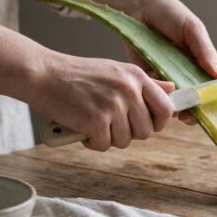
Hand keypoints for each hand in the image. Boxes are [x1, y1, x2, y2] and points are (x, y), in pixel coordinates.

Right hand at [32, 54, 174, 150]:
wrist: (43, 74)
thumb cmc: (78, 75)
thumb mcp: (116, 71)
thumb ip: (145, 84)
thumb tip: (173, 91)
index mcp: (136, 76)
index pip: (166, 109)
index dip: (158, 123)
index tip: (143, 124)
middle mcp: (128, 89)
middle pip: (147, 131)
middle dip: (129, 133)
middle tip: (109, 123)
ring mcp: (113, 105)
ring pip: (125, 141)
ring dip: (108, 138)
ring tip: (93, 122)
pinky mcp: (96, 120)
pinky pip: (104, 145)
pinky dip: (92, 142)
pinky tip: (81, 127)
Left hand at [62, 0, 216, 124]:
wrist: (138, 7)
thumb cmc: (170, 14)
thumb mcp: (192, 28)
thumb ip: (205, 51)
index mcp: (202, 62)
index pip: (213, 87)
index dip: (214, 100)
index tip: (212, 110)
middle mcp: (186, 73)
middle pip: (194, 99)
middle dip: (193, 110)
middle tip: (189, 116)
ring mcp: (168, 77)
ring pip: (174, 100)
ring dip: (173, 106)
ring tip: (171, 107)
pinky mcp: (149, 78)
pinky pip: (155, 93)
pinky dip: (155, 95)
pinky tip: (154, 90)